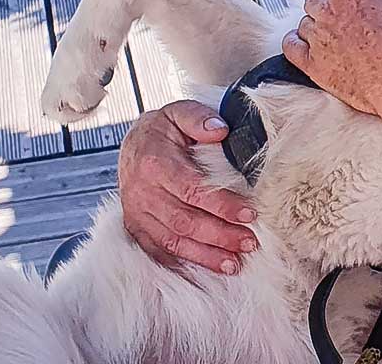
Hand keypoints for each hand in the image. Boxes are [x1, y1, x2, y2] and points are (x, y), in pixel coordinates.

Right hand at [118, 101, 258, 274]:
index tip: (249, 214)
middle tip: (249, 242)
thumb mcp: (178, 112)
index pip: (193, 190)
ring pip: (173, 241)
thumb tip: (220, 130)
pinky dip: (182, 263)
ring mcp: (137, 213)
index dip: (222, 205)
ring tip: (235, 263)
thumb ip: (198, 118)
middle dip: (220, 235)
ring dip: (206, 255)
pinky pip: (158, 251)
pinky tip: (206, 269)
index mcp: (155, 163)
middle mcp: (142, 192)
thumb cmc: (162, 130)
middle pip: (185, 221)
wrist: (132, 144)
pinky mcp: (136, 227)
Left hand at [281, 0, 381, 119]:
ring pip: (305, 21)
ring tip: (336, 34)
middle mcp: (329, 8)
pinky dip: (296, 43)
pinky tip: (307, 44)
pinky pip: (291, 47)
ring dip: (318, 24)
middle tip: (348, 11)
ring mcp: (319, 37)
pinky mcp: (314, 65)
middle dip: (331, 0)